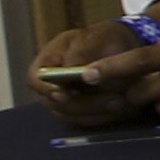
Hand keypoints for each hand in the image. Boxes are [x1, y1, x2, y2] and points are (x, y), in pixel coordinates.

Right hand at [30, 13, 159, 125]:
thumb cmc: (102, 40)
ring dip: (98, 112)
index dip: (47, 88)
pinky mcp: (83, 114)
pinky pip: (90, 121)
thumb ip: (81, 52)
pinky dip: (107, 116)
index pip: (34, 79)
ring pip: (75, 116)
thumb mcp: (94, 38)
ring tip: (122, 102)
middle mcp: (51, 87)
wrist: (121, 49)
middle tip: (109, 100)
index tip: (65, 93)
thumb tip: (71, 67)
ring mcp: (65, 103)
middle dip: (83, 104)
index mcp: (46, 64)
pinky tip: (125, 108)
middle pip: (56, 103)